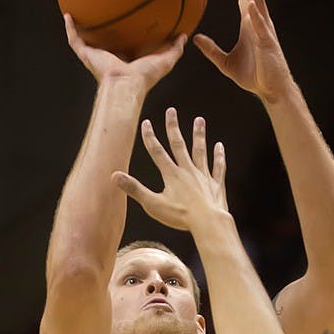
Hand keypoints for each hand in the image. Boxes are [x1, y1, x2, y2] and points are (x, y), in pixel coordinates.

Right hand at [64, 14, 186, 91]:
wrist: (126, 84)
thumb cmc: (145, 77)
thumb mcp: (165, 60)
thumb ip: (175, 49)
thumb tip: (185, 35)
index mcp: (127, 57)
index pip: (126, 42)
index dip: (126, 31)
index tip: (128, 16)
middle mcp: (111, 56)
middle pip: (105, 39)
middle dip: (103, 27)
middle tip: (102, 8)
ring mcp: (97, 56)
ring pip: (87, 39)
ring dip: (82, 26)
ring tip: (79, 8)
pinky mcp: (88, 55)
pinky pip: (75, 40)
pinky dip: (70, 29)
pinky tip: (67, 15)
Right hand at [113, 106, 227, 231]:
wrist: (208, 223)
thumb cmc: (180, 216)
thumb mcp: (153, 204)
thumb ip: (134, 189)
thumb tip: (114, 176)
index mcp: (171, 175)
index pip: (157, 152)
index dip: (150, 137)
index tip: (146, 123)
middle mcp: (188, 171)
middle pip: (179, 145)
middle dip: (173, 127)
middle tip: (171, 111)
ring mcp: (203, 176)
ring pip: (200, 151)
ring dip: (199, 135)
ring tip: (199, 120)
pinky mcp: (216, 185)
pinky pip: (218, 167)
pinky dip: (219, 156)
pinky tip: (219, 146)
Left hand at [193, 0, 291, 103]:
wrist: (270, 90)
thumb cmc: (252, 76)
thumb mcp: (225, 63)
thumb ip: (211, 50)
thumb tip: (195, 39)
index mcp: (248, 24)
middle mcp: (257, 22)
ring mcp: (264, 31)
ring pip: (259, 2)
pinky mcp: (267, 43)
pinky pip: (261, 26)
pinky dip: (256, 15)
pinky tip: (251, 3)